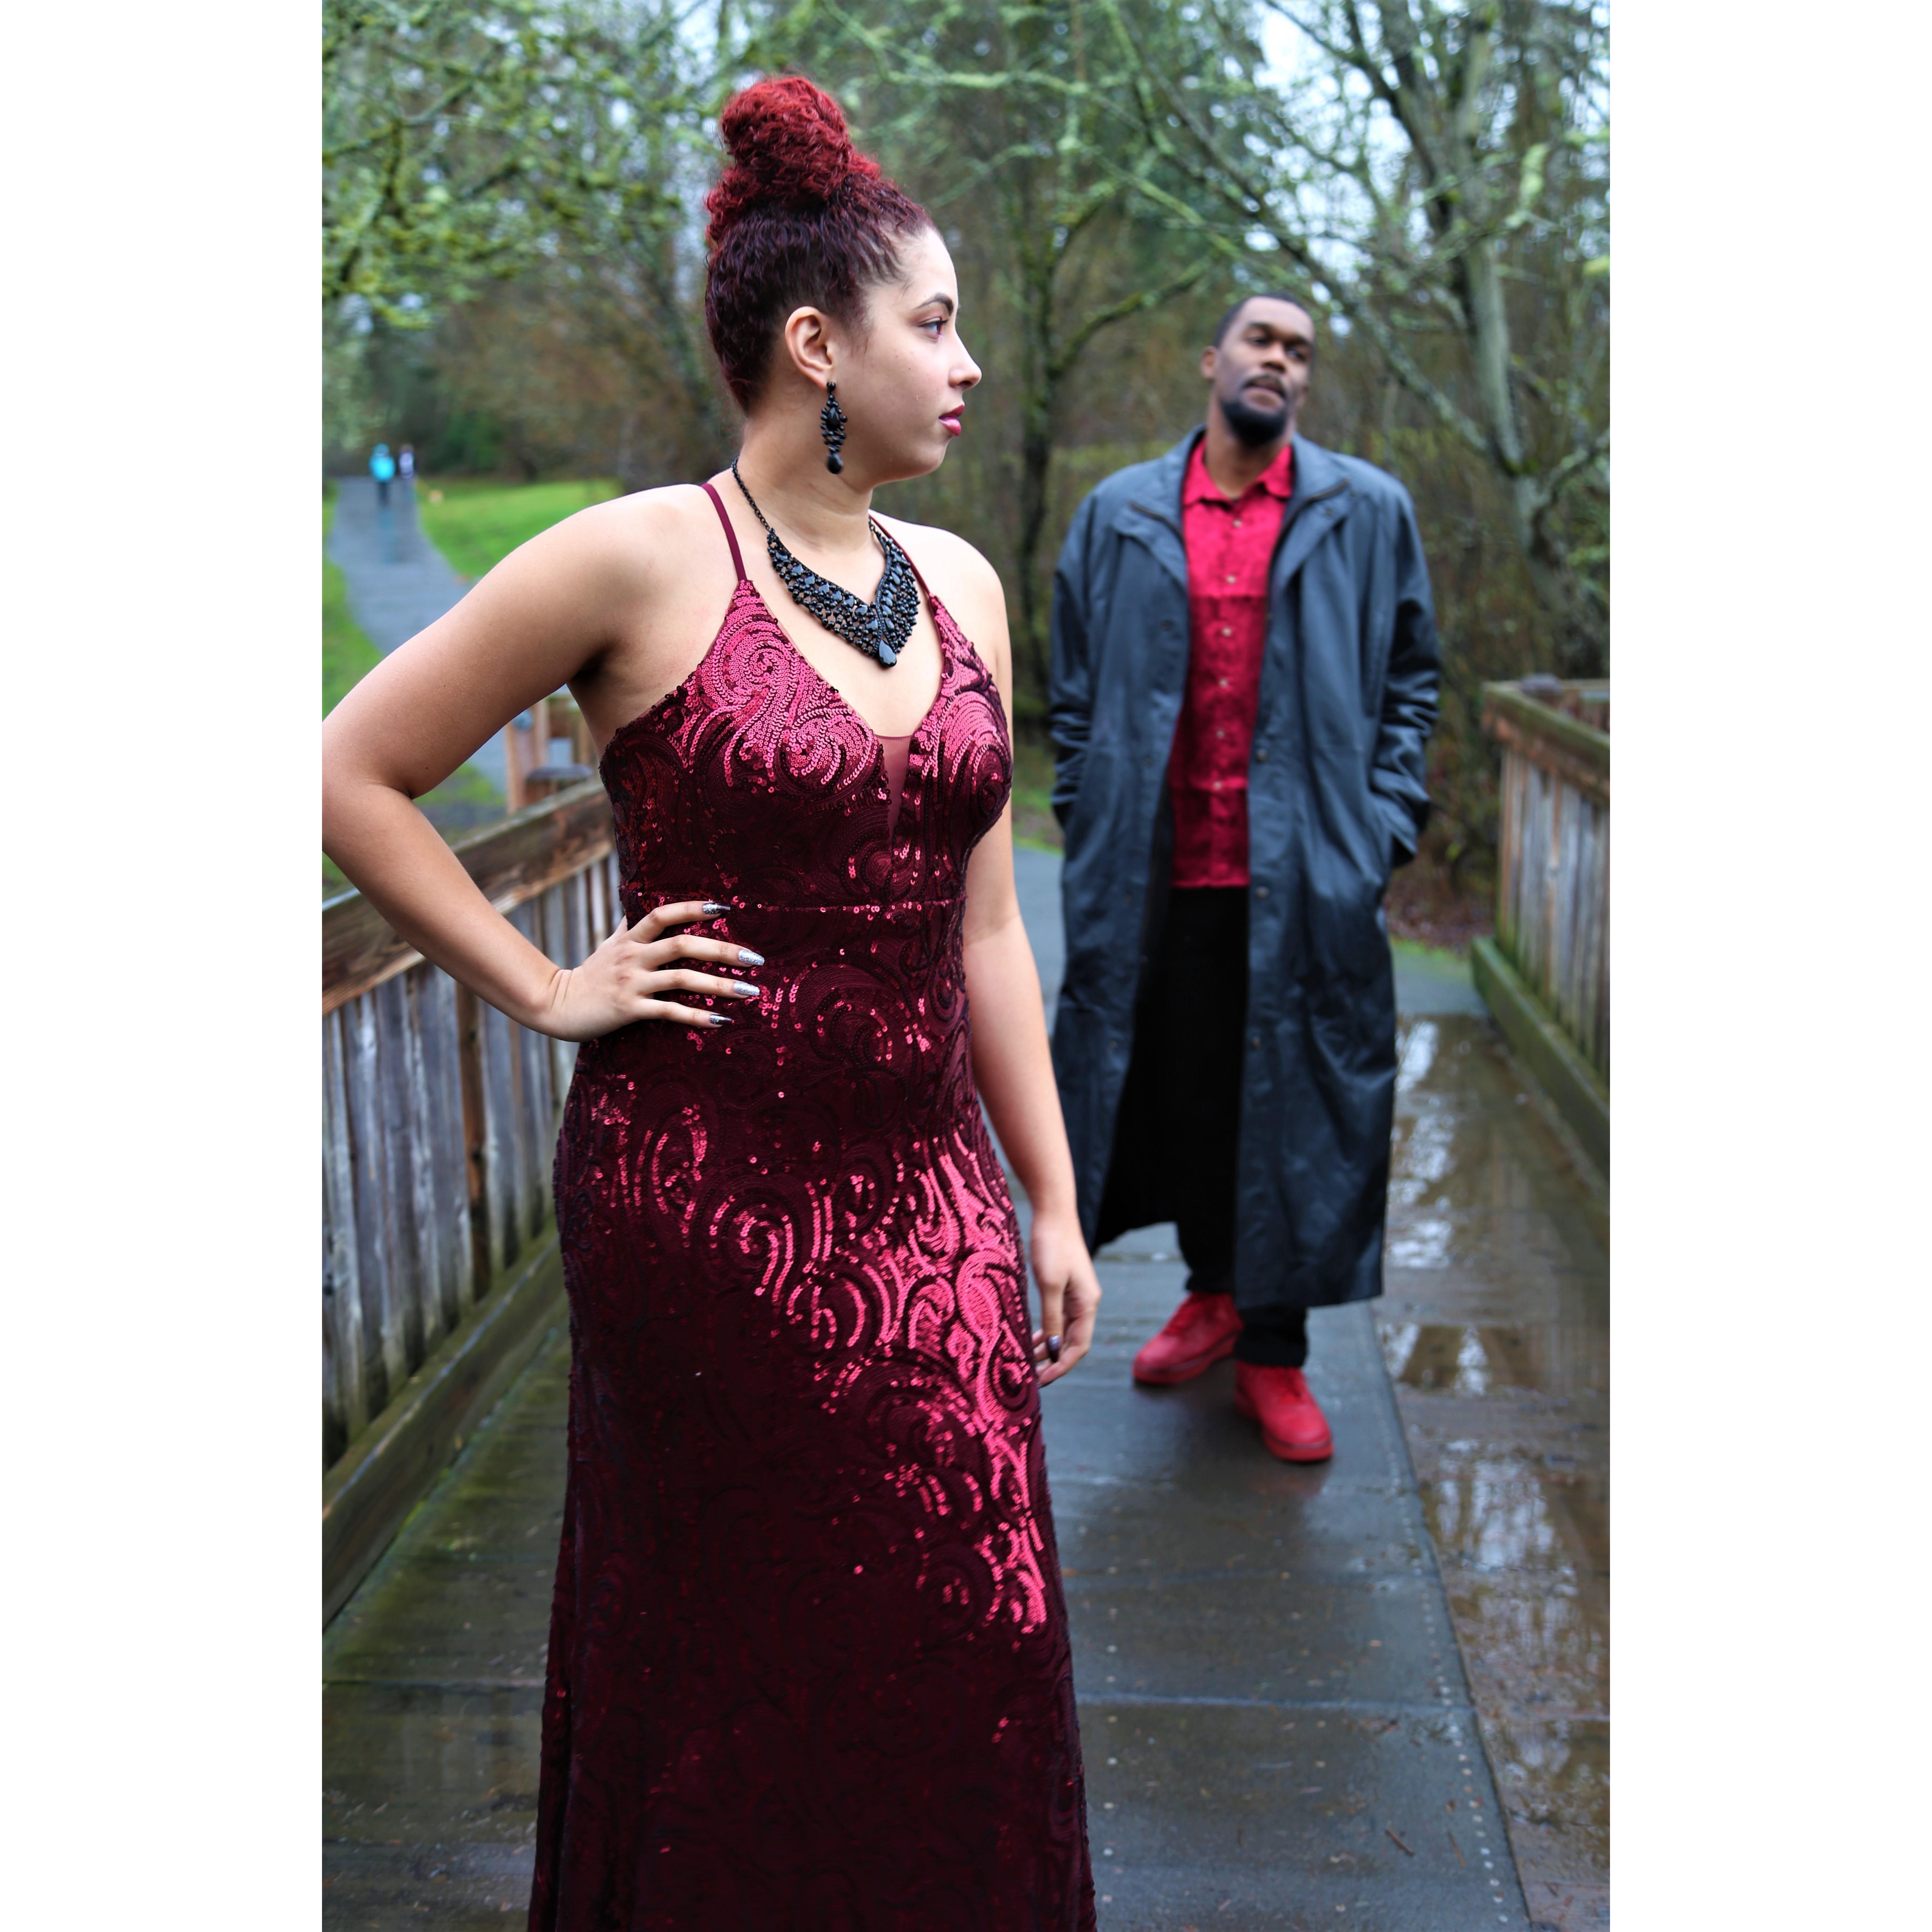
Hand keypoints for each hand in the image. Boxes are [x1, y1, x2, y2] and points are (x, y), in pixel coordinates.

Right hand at [537, 899, 763, 1041]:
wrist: (557, 1005)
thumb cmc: (590, 974)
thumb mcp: (609, 945)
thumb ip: (631, 926)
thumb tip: (645, 903)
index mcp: (630, 938)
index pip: (663, 914)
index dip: (692, 908)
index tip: (724, 909)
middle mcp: (633, 957)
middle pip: (682, 945)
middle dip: (722, 950)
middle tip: (755, 958)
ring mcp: (632, 983)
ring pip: (682, 979)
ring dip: (720, 985)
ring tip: (750, 991)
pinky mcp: (630, 1009)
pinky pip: (670, 1012)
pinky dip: (697, 1016)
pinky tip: (722, 1020)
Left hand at [1029, 1209, 1100, 1385]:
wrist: (1054, 1212)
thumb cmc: (1052, 1246)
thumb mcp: (1049, 1284)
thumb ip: (1051, 1317)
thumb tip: (1051, 1348)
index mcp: (1087, 1304)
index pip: (1078, 1346)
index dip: (1061, 1366)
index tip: (1041, 1380)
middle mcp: (1086, 1302)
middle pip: (1072, 1341)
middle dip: (1054, 1361)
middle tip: (1031, 1376)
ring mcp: (1076, 1294)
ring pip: (1064, 1330)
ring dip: (1048, 1347)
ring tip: (1027, 1361)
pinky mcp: (1065, 1286)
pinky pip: (1058, 1317)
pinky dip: (1047, 1330)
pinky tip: (1032, 1337)